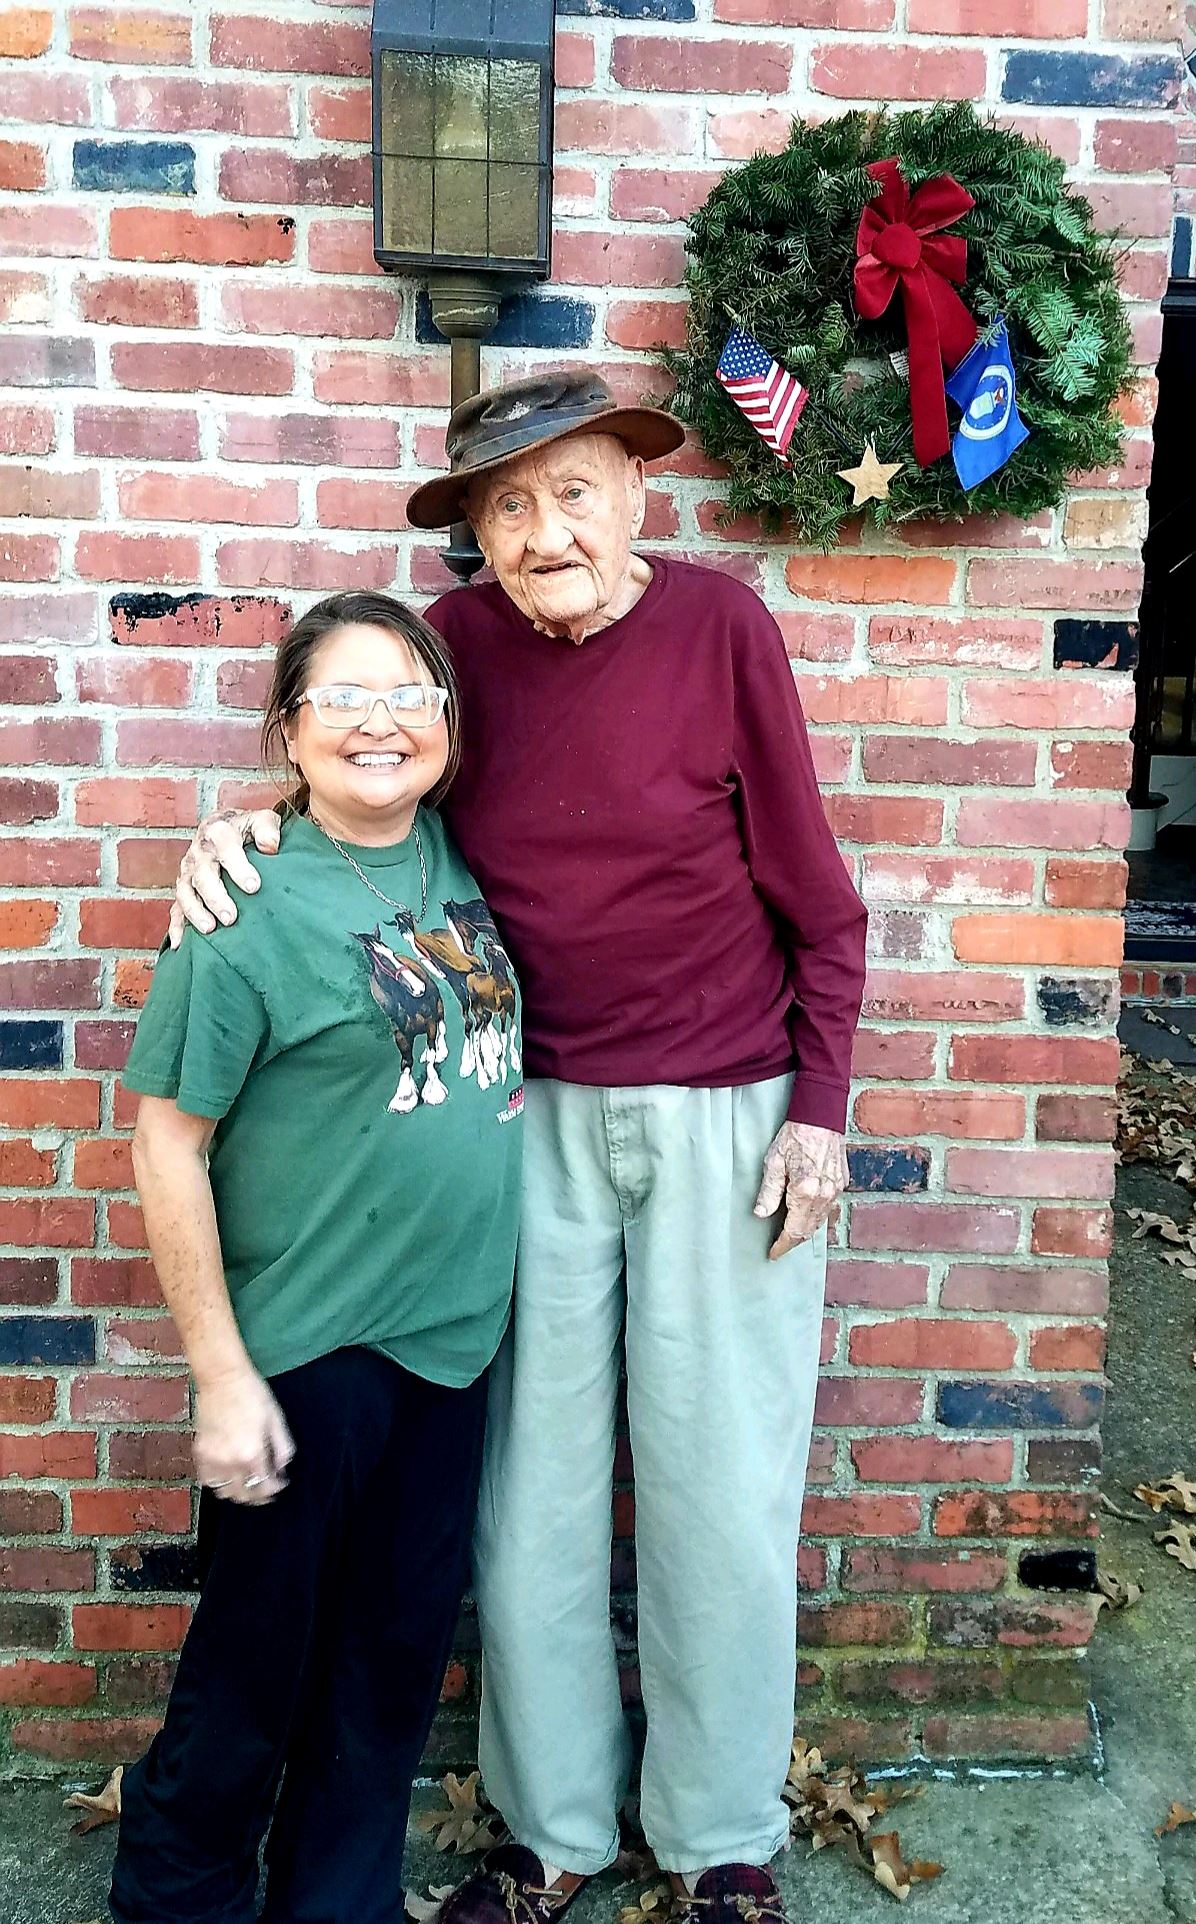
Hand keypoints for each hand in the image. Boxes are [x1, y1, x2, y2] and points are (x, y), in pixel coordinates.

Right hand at [168, 808, 280, 947]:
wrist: (221, 825)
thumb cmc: (246, 828)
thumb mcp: (261, 819)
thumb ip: (267, 828)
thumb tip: (270, 847)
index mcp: (218, 832)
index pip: (227, 849)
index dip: (239, 868)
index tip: (254, 887)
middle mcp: (199, 852)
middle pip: (202, 875)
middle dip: (215, 897)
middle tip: (231, 918)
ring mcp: (188, 871)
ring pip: (185, 892)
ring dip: (195, 912)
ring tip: (210, 930)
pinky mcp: (184, 888)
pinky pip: (175, 908)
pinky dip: (176, 926)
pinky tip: (179, 944)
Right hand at [193, 1368, 294, 1505]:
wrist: (222, 1378)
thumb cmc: (253, 1395)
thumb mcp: (276, 1420)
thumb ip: (283, 1448)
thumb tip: (282, 1469)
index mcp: (251, 1454)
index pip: (264, 1486)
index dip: (275, 1488)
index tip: (281, 1483)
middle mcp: (230, 1463)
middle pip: (244, 1495)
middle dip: (259, 1496)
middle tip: (267, 1488)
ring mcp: (212, 1459)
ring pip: (224, 1493)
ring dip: (238, 1492)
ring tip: (248, 1483)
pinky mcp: (200, 1452)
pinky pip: (208, 1480)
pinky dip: (219, 1483)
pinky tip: (229, 1474)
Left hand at [753, 1121, 847, 1260]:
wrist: (821, 1117)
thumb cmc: (795, 1135)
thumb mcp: (773, 1162)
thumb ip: (768, 1191)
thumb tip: (761, 1214)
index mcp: (805, 1192)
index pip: (793, 1231)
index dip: (782, 1246)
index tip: (772, 1253)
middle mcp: (824, 1196)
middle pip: (808, 1230)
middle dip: (793, 1241)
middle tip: (779, 1246)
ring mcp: (836, 1190)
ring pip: (820, 1221)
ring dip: (805, 1230)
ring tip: (790, 1234)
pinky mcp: (842, 1183)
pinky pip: (829, 1208)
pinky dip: (817, 1216)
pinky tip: (806, 1214)